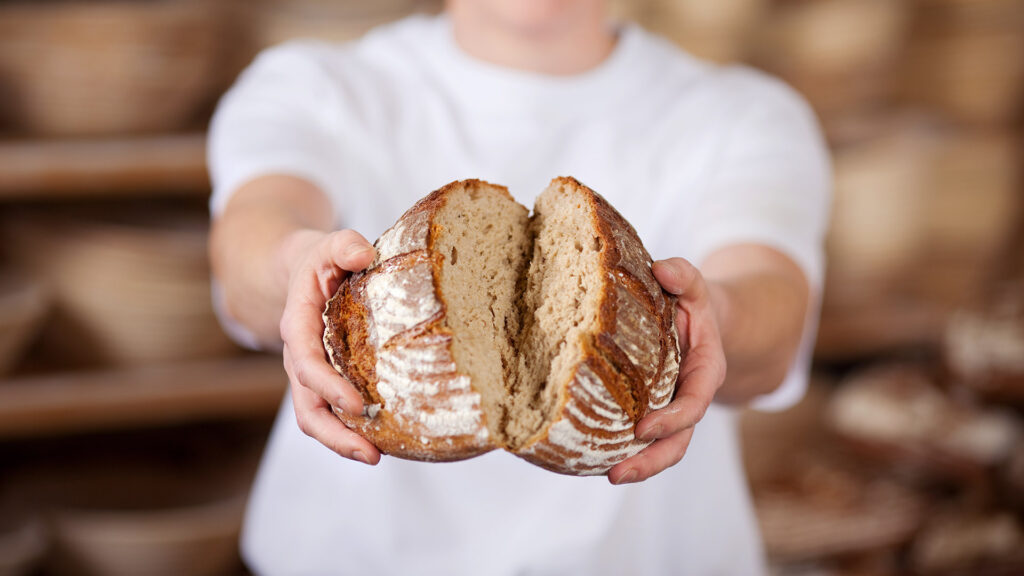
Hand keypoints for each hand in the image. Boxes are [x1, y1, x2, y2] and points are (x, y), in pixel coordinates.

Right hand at [278, 228, 381, 464]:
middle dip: (335, 435)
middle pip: (307, 406)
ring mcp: (311, 373)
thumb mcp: (331, 243)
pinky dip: (352, 429)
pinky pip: (333, 412)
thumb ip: (345, 245)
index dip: (329, 387)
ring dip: (342, 441)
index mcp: (299, 324)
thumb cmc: (323, 258)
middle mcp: (300, 356)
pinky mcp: (327, 380)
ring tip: (377, 457)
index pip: (307, 363)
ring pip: (316, 417)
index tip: (359, 405)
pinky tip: (385, 439)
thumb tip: (363, 254)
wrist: (305, 270)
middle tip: (371, 454)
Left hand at [608, 257, 726, 484]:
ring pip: (660, 448)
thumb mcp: (694, 284)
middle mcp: (688, 397)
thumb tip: (663, 269)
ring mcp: (669, 409)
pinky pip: (637, 437)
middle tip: (616, 475)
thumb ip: (684, 275)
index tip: (642, 428)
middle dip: (651, 461)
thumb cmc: (689, 301)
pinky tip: (588, 454)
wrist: (695, 316)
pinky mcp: (649, 411)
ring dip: (636, 466)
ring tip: (606, 476)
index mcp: (703, 371)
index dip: (671, 420)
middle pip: (677, 441)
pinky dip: (618, 448)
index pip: (693, 404)